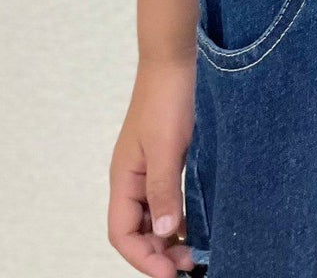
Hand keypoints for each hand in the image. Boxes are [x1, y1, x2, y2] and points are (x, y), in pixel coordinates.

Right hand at [108, 55, 198, 276]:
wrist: (174, 60)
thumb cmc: (167, 100)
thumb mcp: (167, 147)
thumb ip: (164, 189)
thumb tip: (167, 232)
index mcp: (124, 178)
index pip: (122, 234)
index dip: (143, 258)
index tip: (170, 274)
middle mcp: (132, 179)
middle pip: (136, 230)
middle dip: (158, 253)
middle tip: (190, 265)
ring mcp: (148, 170)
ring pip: (152, 217)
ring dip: (168, 239)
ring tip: (194, 253)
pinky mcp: (165, 160)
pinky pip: (165, 200)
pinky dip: (177, 218)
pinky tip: (194, 224)